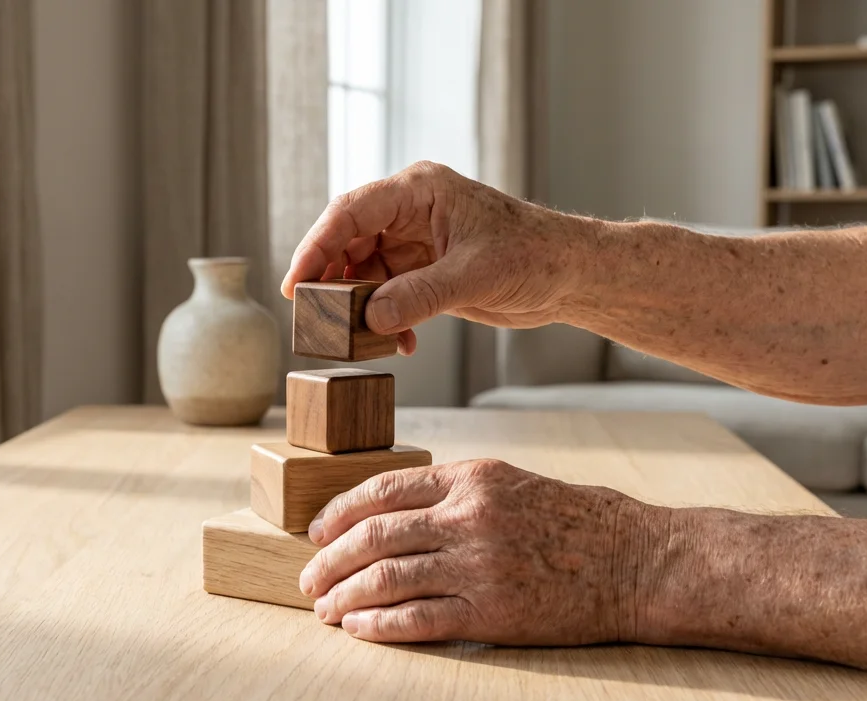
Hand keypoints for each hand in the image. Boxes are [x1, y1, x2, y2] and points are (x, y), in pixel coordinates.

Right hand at [281, 162, 576, 355]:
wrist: (570, 275)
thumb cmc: (535, 255)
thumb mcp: (476, 276)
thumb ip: (421, 296)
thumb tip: (371, 319)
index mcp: (419, 191)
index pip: (350, 212)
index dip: (316, 246)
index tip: (296, 285)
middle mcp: (410, 212)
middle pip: (347, 241)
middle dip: (331, 281)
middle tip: (316, 319)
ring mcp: (415, 242)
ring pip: (363, 272)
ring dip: (360, 308)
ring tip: (360, 339)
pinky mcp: (424, 271)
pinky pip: (386, 294)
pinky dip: (386, 320)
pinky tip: (400, 345)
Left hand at [298, 459, 654, 644]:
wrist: (637, 562)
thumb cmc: (577, 521)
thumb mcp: (512, 483)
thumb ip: (453, 492)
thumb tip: (390, 513)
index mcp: (472, 478)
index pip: (383, 490)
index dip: (339, 513)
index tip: (316, 532)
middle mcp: (469, 517)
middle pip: (374, 537)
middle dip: (329, 560)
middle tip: (308, 579)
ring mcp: (479, 566)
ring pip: (387, 579)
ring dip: (346, 596)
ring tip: (326, 609)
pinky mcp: (493, 612)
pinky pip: (418, 619)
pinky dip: (380, 625)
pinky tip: (360, 628)